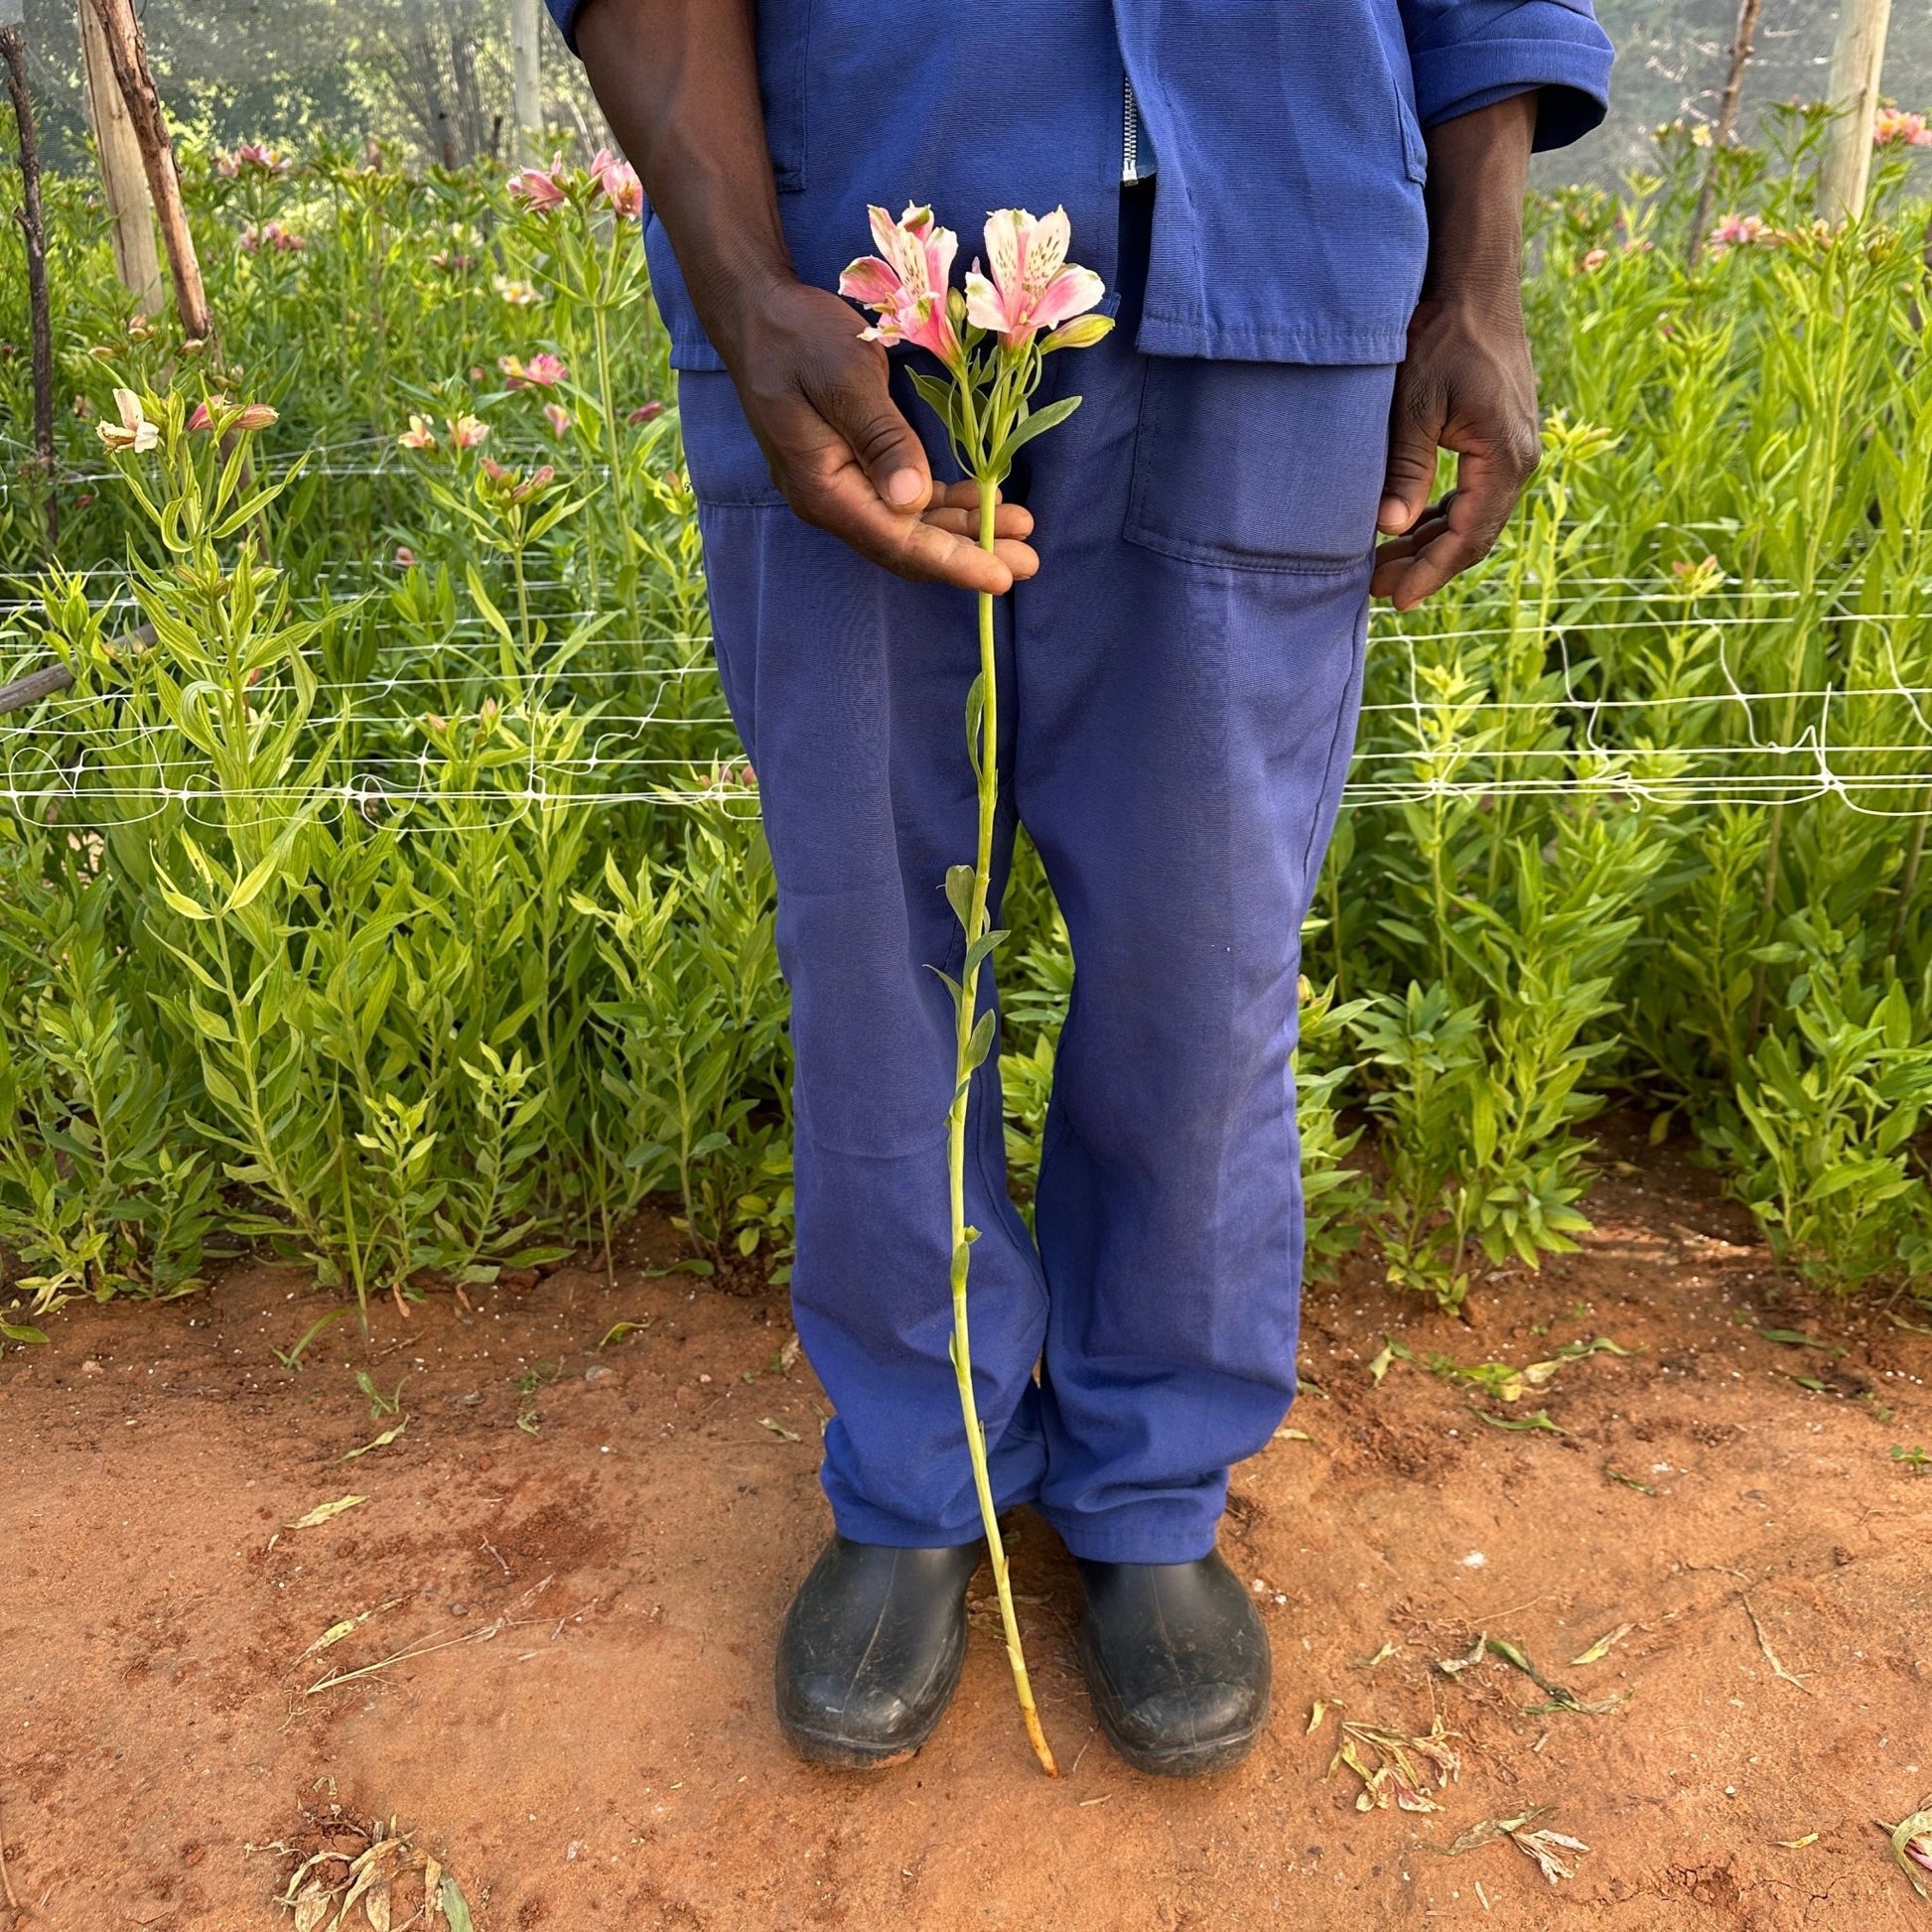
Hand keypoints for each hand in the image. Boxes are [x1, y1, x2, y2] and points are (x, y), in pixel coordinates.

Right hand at [725, 280, 1037, 593]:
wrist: (756, 312)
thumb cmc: (798, 337)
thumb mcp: (845, 378)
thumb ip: (881, 438)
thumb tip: (912, 499)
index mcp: (823, 488)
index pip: (896, 541)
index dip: (952, 562)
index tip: (1000, 575)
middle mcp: (829, 500)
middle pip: (906, 545)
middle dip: (968, 555)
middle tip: (1028, 562)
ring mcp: (840, 486)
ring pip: (909, 525)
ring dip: (963, 530)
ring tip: (1019, 530)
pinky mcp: (851, 468)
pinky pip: (901, 500)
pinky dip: (943, 504)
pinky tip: (981, 503)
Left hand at [1369, 293, 1539, 610]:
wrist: (1474, 288)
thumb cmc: (1443, 338)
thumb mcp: (1415, 406)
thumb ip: (1406, 469)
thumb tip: (1391, 529)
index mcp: (1505, 457)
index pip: (1468, 537)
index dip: (1431, 573)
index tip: (1396, 599)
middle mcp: (1519, 459)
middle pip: (1473, 535)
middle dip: (1426, 565)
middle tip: (1378, 587)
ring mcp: (1513, 449)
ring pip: (1472, 517)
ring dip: (1431, 543)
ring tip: (1384, 563)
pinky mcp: (1499, 439)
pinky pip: (1473, 494)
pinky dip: (1441, 516)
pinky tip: (1407, 528)